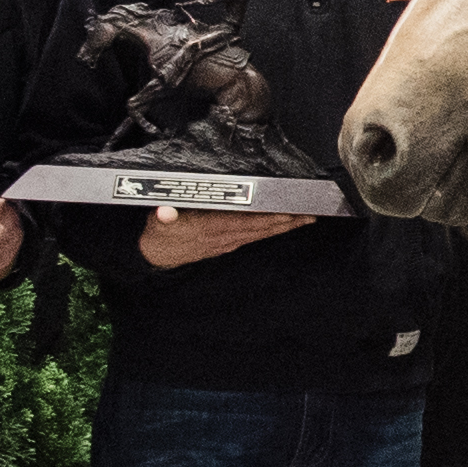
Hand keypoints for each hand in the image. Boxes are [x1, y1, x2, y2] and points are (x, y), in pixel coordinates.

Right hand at [136, 204, 309, 269]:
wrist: (157, 256)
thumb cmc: (160, 234)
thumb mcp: (157, 222)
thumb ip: (163, 216)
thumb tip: (165, 212)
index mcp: (212, 228)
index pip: (246, 221)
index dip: (268, 217)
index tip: (288, 211)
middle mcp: (224, 236)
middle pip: (262, 228)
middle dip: (287, 221)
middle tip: (311, 213)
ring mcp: (228, 241)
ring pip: (262, 233)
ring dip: (285, 227)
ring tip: (306, 219)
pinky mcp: (228, 243)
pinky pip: (255, 237)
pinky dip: (272, 231)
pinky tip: (284, 226)